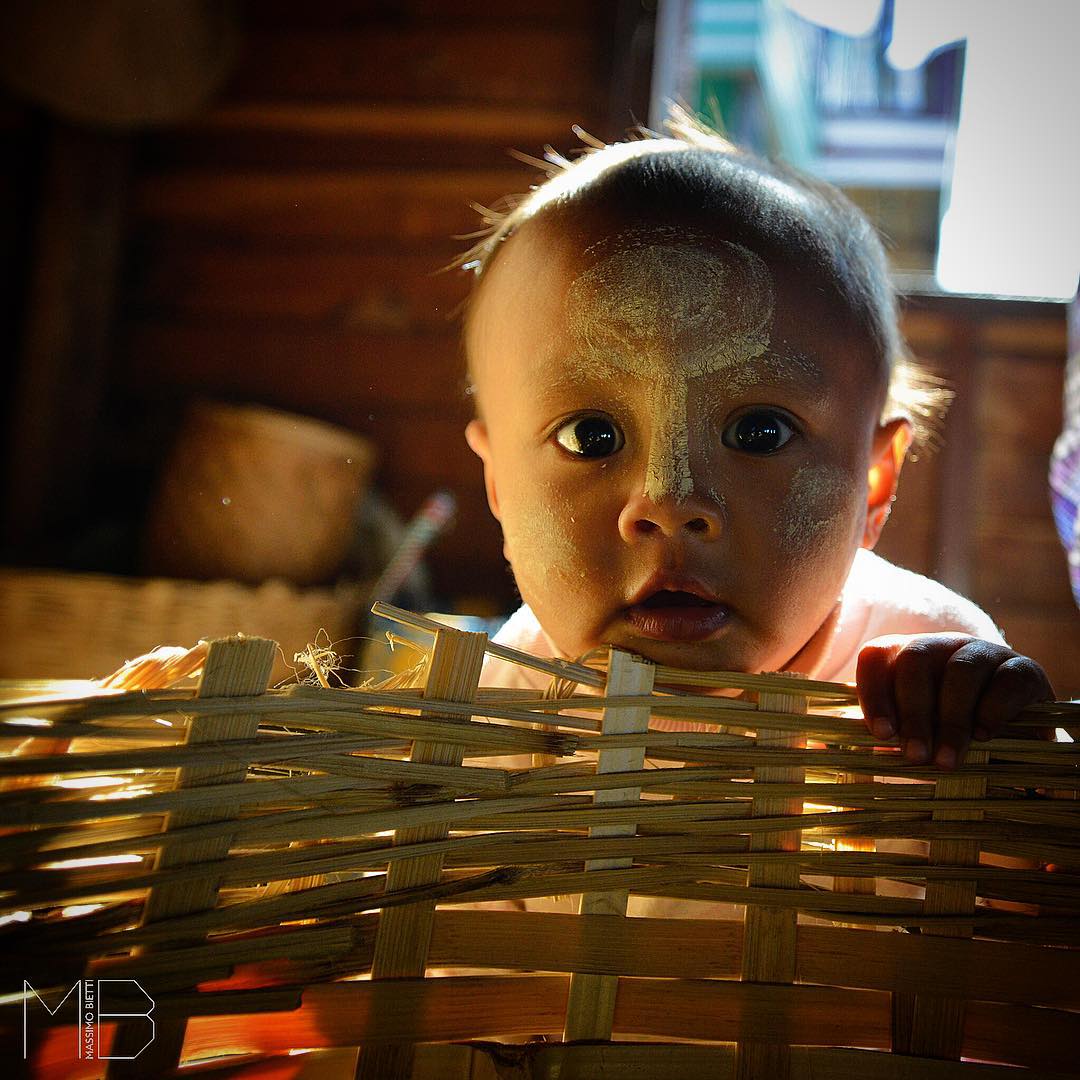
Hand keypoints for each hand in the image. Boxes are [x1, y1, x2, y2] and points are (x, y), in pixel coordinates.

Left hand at [855, 633, 1053, 769]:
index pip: (876, 656)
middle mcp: (942, 645)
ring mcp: (984, 652)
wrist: (1018, 736)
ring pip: (960, 670)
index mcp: (906, 655)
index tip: (881, 735)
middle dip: (913, 712)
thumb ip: (878, 734)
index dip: (874, 693)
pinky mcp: (1023, 669)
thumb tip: (822, 752)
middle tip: (916, 757)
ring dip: (951, 720)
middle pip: (916, 660)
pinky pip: (1006, 680)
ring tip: (948, 760)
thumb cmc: (950, 733)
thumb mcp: (914, 731)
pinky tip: (984, 736)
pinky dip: (992, 710)